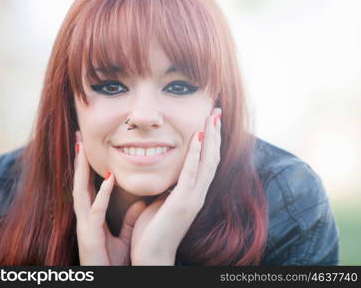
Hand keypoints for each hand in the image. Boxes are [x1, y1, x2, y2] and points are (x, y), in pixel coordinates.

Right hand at [73, 132, 145, 264]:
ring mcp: (84, 225)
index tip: (87, 147)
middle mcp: (85, 217)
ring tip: (82, 150)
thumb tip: (140, 202)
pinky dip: (101, 193)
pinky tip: (108, 178)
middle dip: (78, 161)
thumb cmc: (113, 261)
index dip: (87, 167)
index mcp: (92, 216)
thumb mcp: (124, 235)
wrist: (110, 279)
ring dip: (81, 170)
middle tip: (78, 138)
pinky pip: (95, 210)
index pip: (88, 185)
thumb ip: (130, 219)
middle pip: (79, 183)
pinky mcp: (89, 234)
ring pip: (80, 191)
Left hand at [130, 108, 221, 264]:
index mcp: (193, 193)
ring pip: (207, 162)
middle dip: (215, 133)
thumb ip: (169, 189)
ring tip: (211, 117)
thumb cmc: (154, 231)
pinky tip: (197, 137)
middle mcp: (198, 193)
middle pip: (212, 158)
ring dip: (210, 138)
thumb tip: (167, 177)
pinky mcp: (183, 202)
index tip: (210, 121)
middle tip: (216, 111)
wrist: (152, 256)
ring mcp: (193, 198)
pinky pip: (192, 173)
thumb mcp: (162, 203)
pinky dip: (196, 154)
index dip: (210, 141)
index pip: (206, 162)